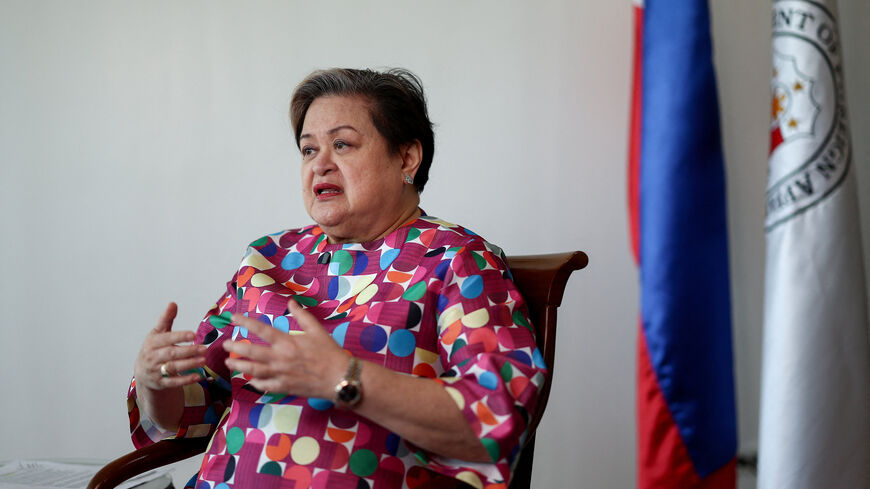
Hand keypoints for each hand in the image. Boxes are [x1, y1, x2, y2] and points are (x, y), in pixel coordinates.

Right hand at [133, 302, 205, 390]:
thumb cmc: (154, 349)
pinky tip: (198, 376)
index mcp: (152, 343)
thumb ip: (166, 320)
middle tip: (205, 348)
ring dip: (189, 364)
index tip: (193, 334)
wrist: (142, 372)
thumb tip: (173, 303)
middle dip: (188, 351)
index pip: (166, 339)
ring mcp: (155, 371)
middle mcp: (152, 357)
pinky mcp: (160, 383)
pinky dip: (185, 380)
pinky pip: (173, 382)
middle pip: (171, 353)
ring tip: (204, 360)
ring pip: (173, 368)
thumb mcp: (157, 333)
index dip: (179, 336)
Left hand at [223, 299, 348, 397]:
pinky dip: (255, 382)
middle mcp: (280, 358)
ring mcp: (280, 374)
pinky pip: (264, 386)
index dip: (245, 322)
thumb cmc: (329, 352)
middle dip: (235, 348)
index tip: (233, 318)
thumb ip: (302, 316)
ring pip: (253, 370)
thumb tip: (291, 302)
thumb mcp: (317, 330)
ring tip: (229, 363)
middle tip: (225, 345)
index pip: (261, 330)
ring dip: (239, 366)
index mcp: (287, 342)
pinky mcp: (284, 387)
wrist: (338, 377)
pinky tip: (250, 379)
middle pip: (251, 352)